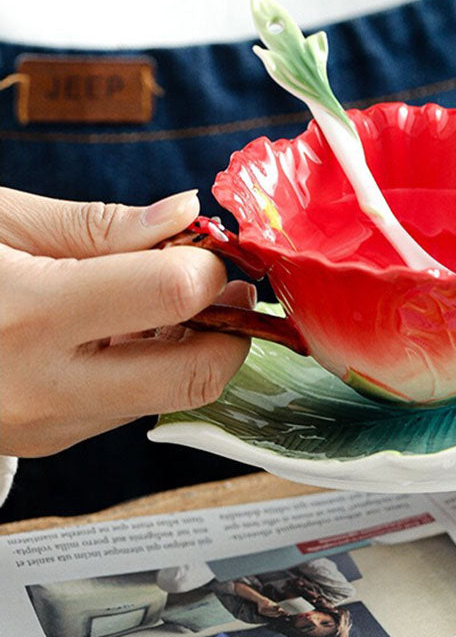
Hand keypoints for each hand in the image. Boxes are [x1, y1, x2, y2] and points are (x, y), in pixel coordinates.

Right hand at [0, 187, 251, 457]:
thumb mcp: (0, 222)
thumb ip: (100, 225)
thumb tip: (184, 214)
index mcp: (28, 313)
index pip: (173, 293)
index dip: (212, 265)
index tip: (211, 247)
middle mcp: (42, 385)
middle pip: (195, 376)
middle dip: (234, 330)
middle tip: (228, 287)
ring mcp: (47, 424)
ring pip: (170, 395)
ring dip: (196, 347)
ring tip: (173, 297)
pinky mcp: (49, 440)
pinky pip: (132, 404)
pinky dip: (153, 364)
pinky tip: (131, 327)